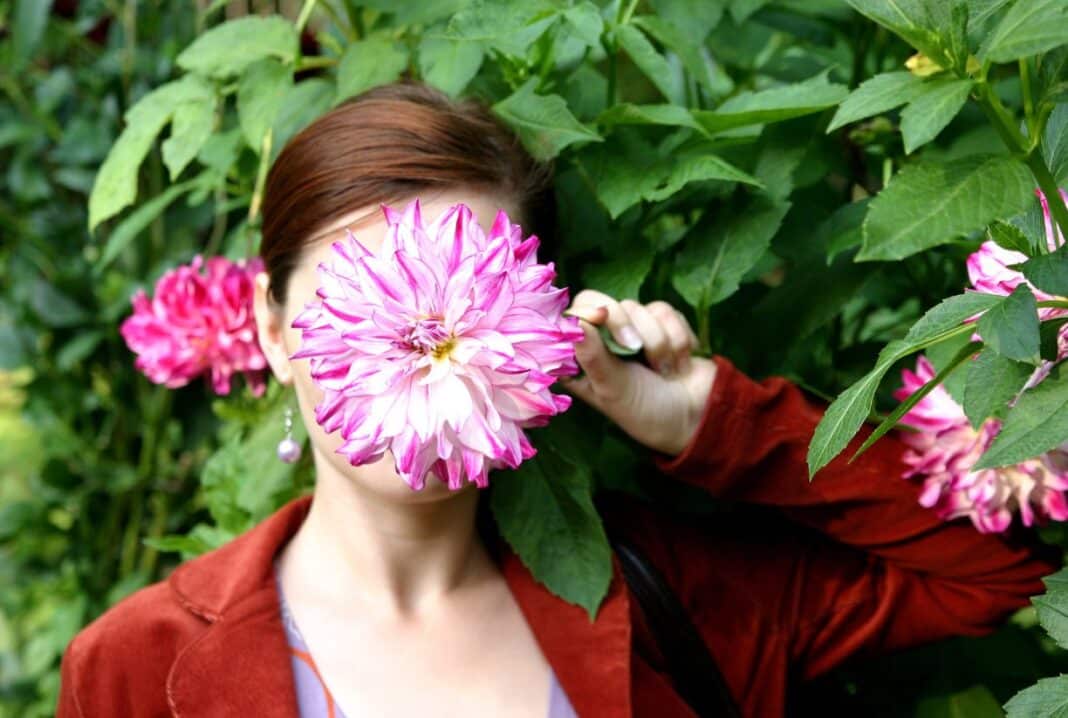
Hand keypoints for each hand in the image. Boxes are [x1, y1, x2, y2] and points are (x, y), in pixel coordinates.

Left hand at [561, 290, 716, 455]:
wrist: (697, 418)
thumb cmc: (646, 412)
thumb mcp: (613, 389)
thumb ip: (592, 355)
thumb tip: (572, 322)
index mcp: (583, 358)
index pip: (573, 316)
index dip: (585, 312)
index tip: (601, 317)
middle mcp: (605, 341)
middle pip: (603, 303)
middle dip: (624, 324)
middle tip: (636, 349)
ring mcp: (634, 331)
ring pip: (639, 308)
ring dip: (657, 342)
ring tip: (663, 371)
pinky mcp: (663, 325)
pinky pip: (667, 312)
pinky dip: (677, 339)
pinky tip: (678, 363)